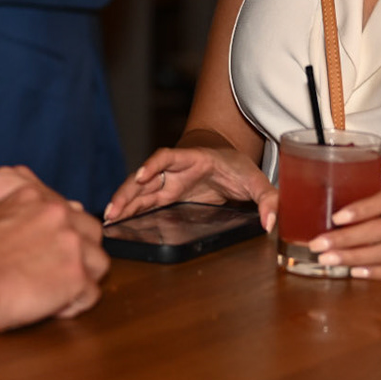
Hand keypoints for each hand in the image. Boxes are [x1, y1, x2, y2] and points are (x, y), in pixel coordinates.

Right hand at [0, 184, 108, 329]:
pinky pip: (91, 294)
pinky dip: (76, 304)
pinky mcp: (76, 276)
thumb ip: (30, 213)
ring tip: (58, 293)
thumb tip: (71, 208)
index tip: (49, 255)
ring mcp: (71, 244)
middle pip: (92, 233)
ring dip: (83, 279)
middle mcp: (59, 214)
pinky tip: (55, 308)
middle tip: (60, 273)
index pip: (70, 213)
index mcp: (37, 196)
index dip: (63, 237)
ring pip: (99, 263)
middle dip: (82, 254)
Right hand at [103, 142, 277, 232]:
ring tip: (108, 219)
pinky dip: (130, 210)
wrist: (224, 157)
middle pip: (145, 176)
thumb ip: (267, 198)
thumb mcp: (255, 180)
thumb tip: (271, 222)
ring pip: (139, 191)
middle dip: (129, 191)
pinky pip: (143, 202)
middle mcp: (174, 170)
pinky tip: (116, 222)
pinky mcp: (165, 196)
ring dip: (124, 202)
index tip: (142, 176)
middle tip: (114, 209)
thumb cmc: (236, 166)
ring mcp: (167, 183)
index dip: (154, 165)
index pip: (168, 157)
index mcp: (192, 159)